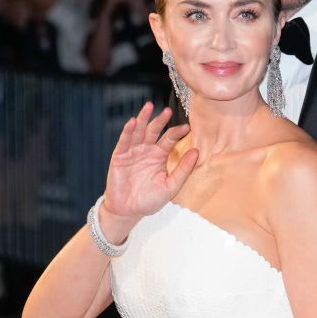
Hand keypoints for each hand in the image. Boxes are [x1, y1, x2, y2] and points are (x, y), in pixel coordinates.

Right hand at [101, 102, 196, 230]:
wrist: (129, 211)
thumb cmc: (150, 200)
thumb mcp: (171, 186)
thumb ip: (183, 170)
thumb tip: (196, 152)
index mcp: (160, 156)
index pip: (169, 139)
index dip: (177, 132)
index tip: (187, 127)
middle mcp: (147, 150)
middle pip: (154, 130)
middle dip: (160, 120)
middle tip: (168, 111)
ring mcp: (133, 152)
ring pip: (139, 131)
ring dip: (143, 118)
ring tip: (149, 106)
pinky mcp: (120, 156)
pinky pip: (125, 141)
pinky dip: (128, 131)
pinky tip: (133, 122)